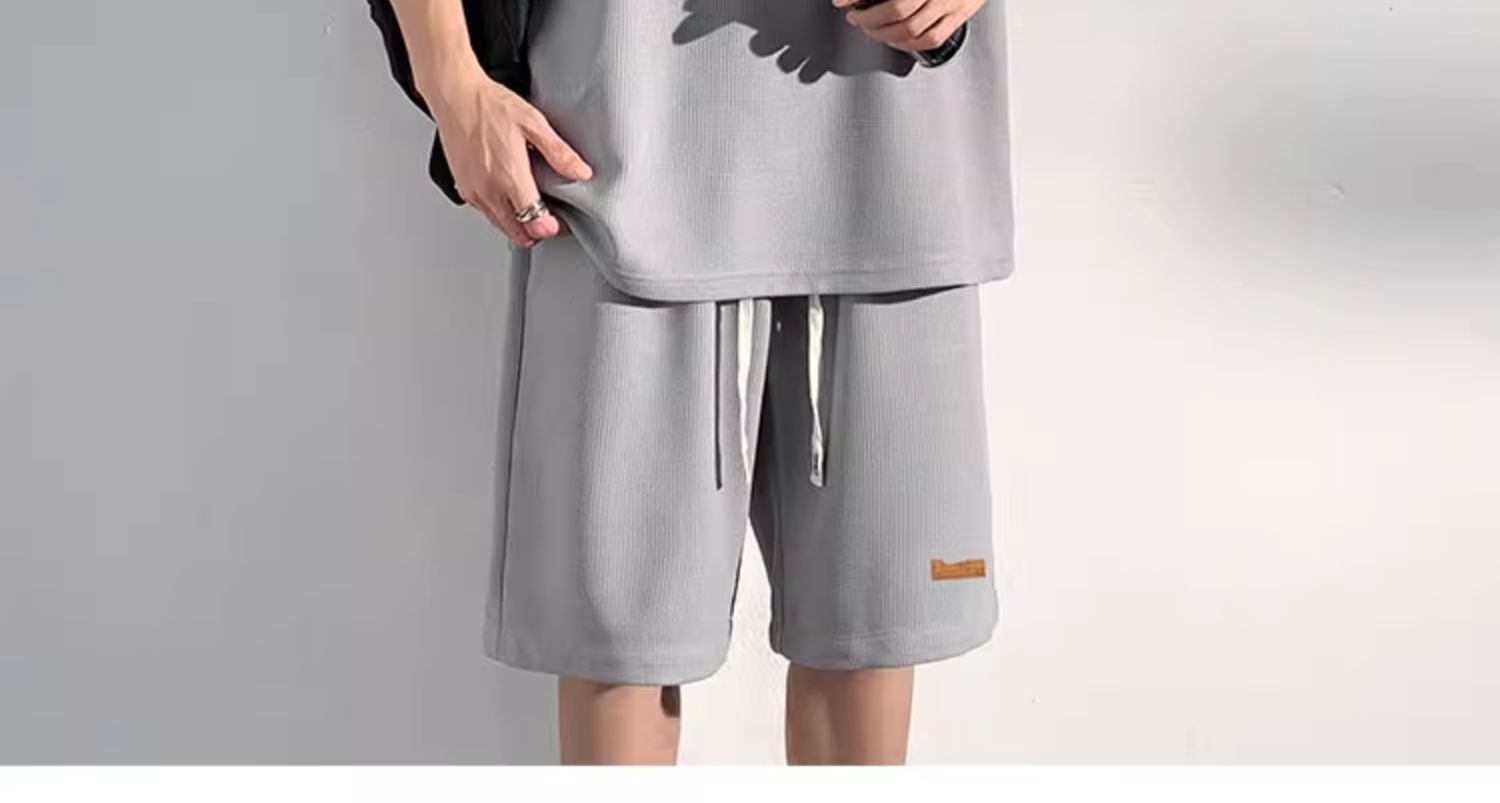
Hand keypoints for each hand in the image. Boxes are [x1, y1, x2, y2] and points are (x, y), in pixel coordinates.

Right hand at [419, 64, 593, 247]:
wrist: (454, 95)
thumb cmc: (488, 105)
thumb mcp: (533, 123)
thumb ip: (559, 153)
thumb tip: (581, 172)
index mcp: (510, 178)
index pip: (535, 224)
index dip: (551, 227)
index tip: (559, 220)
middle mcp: (489, 191)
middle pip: (518, 233)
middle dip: (537, 230)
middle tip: (549, 216)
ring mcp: (473, 192)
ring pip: (501, 226)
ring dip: (518, 223)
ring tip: (531, 204)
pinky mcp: (463, 188)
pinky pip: (485, 212)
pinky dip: (500, 212)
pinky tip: (508, 193)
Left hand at [833, 0, 985, 55]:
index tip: (842, 3)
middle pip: (897, 10)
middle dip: (869, 18)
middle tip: (856, 18)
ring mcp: (950, 3)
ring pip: (911, 28)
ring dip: (884, 34)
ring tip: (871, 29)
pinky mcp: (959, 16)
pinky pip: (931, 39)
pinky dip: (908, 44)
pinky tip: (895, 40)